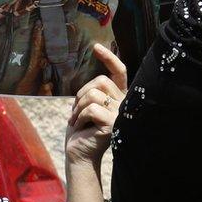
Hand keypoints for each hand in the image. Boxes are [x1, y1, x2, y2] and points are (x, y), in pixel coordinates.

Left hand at [65, 43, 126, 166]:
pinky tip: (80, 128)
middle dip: (81, 94)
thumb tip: (94, 77)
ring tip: (77, 121)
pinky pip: (90, 109)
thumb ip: (93, 91)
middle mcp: (125, 103)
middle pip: (100, 81)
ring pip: (93, 94)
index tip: (95, 47)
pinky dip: (79, 117)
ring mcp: (121, 114)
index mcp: (119, 97)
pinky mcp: (114, 123)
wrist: (79, 154)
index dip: (109, 58)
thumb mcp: (86, 106)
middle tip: (75, 112)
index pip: (119, 72)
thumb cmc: (81, 131)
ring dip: (78, 108)